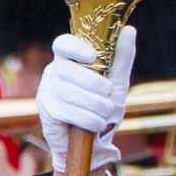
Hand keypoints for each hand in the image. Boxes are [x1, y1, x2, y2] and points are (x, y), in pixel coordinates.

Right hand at [35, 27, 135, 171]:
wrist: (93, 145)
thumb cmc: (103, 111)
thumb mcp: (117, 84)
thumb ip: (121, 59)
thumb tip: (129, 30)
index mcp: (68, 60)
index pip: (63, 44)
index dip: (75, 48)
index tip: (93, 56)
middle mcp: (53, 72)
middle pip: (67, 70)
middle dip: (93, 84)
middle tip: (108, 95)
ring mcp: (47, 91)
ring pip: (68, 92)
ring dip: (93, 105)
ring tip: (105, 113)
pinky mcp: (46, 111)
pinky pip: (66, 111)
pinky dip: (86, 119)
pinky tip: (95, 124)